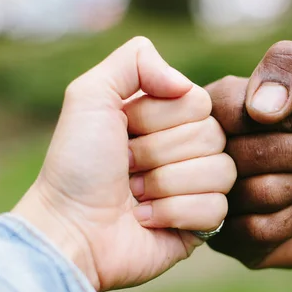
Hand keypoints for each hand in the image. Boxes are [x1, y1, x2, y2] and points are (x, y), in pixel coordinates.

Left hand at [13, 37, 235, 291]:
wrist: (70, 230)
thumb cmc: (77, 166)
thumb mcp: (89, 96)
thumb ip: (135, 61)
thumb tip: (185, 84)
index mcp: (167, 117)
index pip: (198, 102)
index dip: (159, 118)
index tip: (124, 133)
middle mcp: (187, 149)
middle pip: (212, 136)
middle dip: (158, 154)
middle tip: (126, 169)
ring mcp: (197, 186)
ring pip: (221, 171)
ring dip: (166, 185)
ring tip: (135, 196)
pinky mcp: (203, 223)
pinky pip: (217, 208)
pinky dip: (174, 213)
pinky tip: (147, 220)